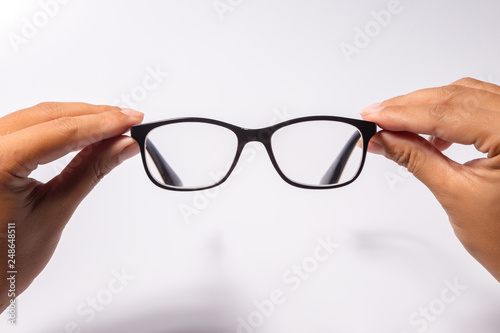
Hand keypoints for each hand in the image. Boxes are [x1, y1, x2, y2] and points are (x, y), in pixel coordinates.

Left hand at [0, 102, 143, 312]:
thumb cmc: (4, 261)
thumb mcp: (55, 211)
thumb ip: (91, 170)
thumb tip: (122, 145)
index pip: (60, 132)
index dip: (102, 123)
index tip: (131, 120)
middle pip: (47, 116)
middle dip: (92, 115)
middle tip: (127, 119)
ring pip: (36, 116)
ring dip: (76, 117)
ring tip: (111, 124)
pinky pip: (26, 127)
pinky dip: (57, 127)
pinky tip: (82, 130)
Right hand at [361, 78, 499, 281]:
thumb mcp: (454, 193)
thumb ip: (415, 158)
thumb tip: (382, 139)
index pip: (446, 114)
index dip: (402, 114)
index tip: (372, 116)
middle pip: (455, 97)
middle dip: (410, 106)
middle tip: (376, 116)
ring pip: (465, 95)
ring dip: (427, 106)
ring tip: (396, 122)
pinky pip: (478, 105)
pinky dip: (449, 112)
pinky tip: (430, 130)